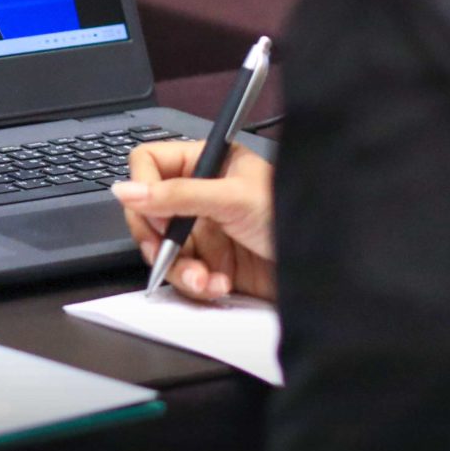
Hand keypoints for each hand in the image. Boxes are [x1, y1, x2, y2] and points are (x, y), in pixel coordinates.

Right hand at [110, 139, 275, 302]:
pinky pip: (182, 277)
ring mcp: (203, 231)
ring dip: (180, 270)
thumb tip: (127, 189)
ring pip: (161, 250)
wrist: (322, 270)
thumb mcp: (231, 200)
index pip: (149, 164)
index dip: (143, 189)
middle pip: (147, 212)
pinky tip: (219, 285)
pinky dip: (196, 286)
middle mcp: (199, 196)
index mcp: (205, 164)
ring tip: (205, 279)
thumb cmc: (290, 219)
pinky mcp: (210, 264)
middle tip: (166, 252)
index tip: (155, 215)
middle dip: (157, 239)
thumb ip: (177, 195)